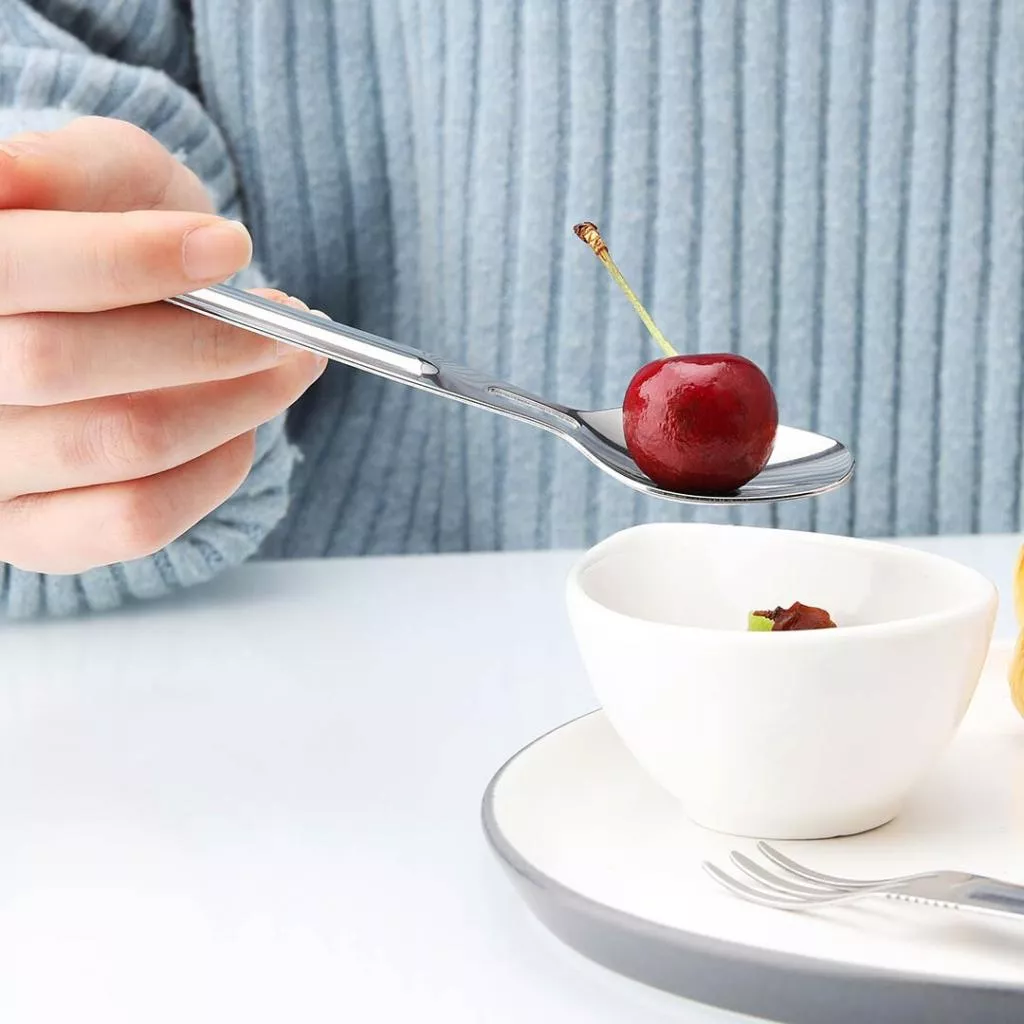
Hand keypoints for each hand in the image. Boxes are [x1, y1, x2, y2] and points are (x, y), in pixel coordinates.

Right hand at [0, 117, 325, 573]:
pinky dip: (217, 469)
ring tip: (290, 362)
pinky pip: (138, 519)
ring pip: (121, 445)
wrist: (115, 320)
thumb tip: (12, 178)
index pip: (14, 267)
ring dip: (238, 402)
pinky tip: (245, 424)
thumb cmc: (106, 234)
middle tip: (287, 320)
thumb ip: (65, 170)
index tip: (232, 246)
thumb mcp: (95, 172)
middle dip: (203, 337)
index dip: (128, 257)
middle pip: (63, 364)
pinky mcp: (33, 535)